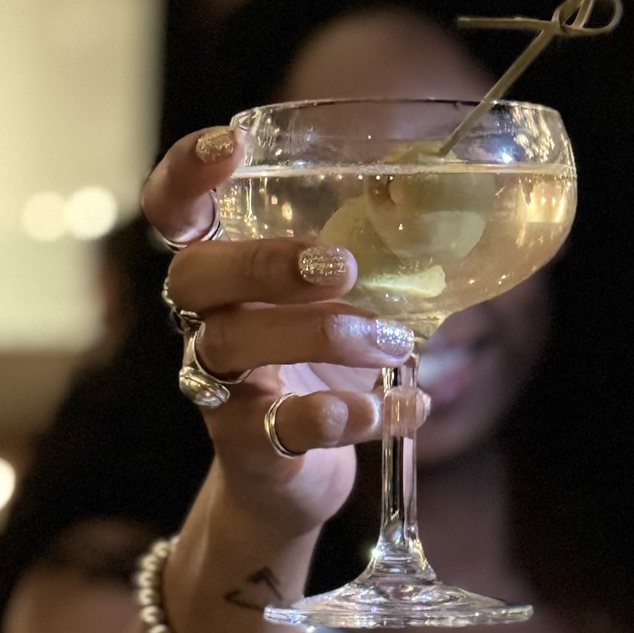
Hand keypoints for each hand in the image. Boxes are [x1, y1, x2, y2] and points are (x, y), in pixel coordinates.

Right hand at [140, 127, 419, 538]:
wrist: (289, 485)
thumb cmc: (316, 376)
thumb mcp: (341, 311)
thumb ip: (376, 264)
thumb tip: (457, 211)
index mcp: (223, 276)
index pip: (175, 212)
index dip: (186, 176)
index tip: (230, 147)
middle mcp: (204, 324)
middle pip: (193, 276)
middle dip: (264, 261)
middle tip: (342, 267)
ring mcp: (217, 389)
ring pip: (234, 346)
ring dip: (321, 335)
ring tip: (391, 341)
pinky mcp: (245, 450)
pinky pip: (280, 427)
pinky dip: (347, 415)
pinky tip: (401, 407)